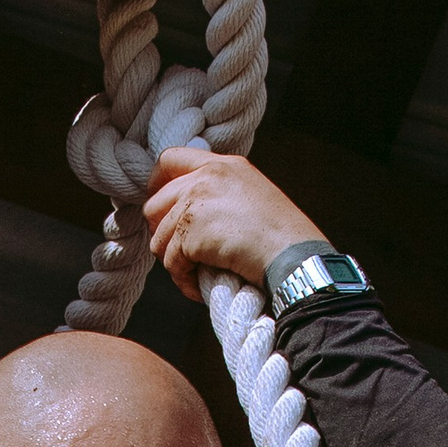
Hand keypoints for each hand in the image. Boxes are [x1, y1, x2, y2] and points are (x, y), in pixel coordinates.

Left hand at [143, 150, 327, 299]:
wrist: (293, 254)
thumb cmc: (281, 235)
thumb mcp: (252, 195)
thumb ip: (220, 193)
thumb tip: (188, 213)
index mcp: (222, 165)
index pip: (170, 160)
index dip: (157, 185)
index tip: (161, 209)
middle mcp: (206, 177)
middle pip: (154, 203)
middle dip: (162, 233)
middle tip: (179, 253)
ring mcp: (195, 202)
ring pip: (159, 238)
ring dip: (175, 262)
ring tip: (196, 274)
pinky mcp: (191, 231)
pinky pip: (171, 262)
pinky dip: (183, 280)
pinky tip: (199, 286)